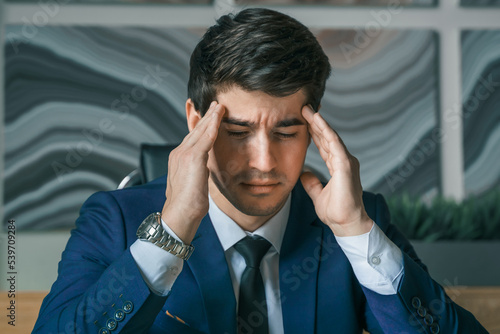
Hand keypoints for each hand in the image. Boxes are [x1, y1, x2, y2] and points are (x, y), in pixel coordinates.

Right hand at [161, 101, 223, 242]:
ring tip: (219, 106)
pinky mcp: (192, 158)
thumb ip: (196, 171)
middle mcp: (178, 153)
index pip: (192, 138)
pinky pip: (205, 138)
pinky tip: (219, 118)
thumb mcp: (192, 183)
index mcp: (178, 159)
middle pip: (195, 130)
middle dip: (206, 117)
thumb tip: (203, 169)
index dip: (202, 126)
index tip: (210, 116)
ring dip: (211, 117)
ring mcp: (184, 154)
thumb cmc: (187, 206)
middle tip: (215, 104)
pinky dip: (213, 126)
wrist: (180, 214)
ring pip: (200, 131)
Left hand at [300, 105, 372, 236]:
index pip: (324, 145)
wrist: (346, 224)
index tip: (303, 120)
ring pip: (331, 137)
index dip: (314, 132)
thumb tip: (304, 174)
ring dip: (319, 122)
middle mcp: (343, 161)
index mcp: (338, 166)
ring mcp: (346, 162)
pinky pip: (334, 144)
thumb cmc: (336, 212)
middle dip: (315, 122)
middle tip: (304, 108)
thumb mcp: (318, 194)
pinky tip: (318, 120)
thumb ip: (312, 183)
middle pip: (327, 137)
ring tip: (308, 110)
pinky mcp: (346, 165)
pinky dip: (326, 131)